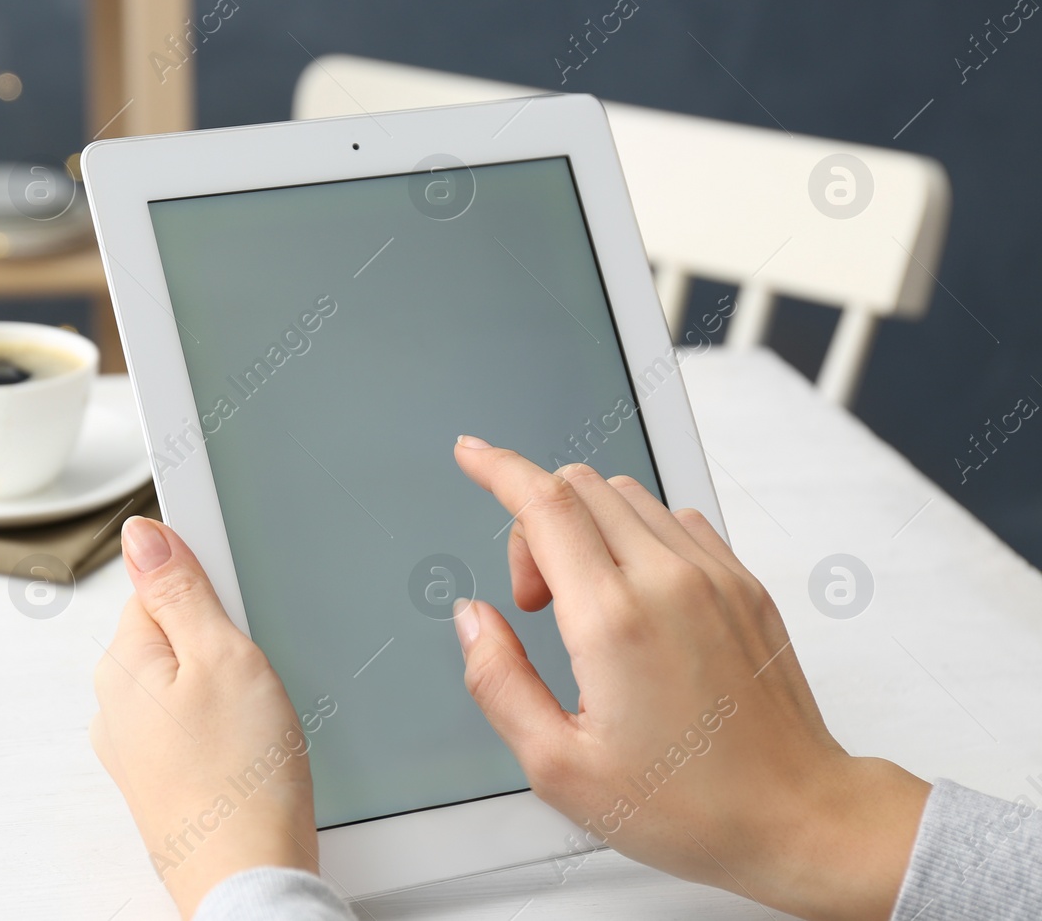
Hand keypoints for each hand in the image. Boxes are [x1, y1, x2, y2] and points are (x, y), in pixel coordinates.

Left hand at [91, 516, 317, 918]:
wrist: (249, 878)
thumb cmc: (241, 780)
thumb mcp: (223, 656)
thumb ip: (181, 589)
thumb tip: (143, 534)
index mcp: (121, 664)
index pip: (158, 586)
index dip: (210, 592)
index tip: (239, 612)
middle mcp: (114, 706)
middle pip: (175, 635)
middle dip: (222, 644)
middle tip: (256, 678)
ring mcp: (135, 748)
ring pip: (189, 684)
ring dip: (227, 690)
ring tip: (259, 724)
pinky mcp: (162, 780)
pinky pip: (194, 727)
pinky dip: (225, 730)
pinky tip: (252, 752)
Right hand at [451, 436, 929, 920]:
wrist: (800, 816)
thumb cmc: (692, 804)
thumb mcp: (560, 768)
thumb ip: (498, 682)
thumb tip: (473, 620)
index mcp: (615, 620)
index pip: (543, 503)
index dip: (497, 467)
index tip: (471, 455)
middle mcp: (668, 581)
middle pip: (578, 486)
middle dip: (533, 524)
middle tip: (536, 602)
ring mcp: (715, 575)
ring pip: (625, 495)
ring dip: (584, 526)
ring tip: (587, 608)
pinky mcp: (744, 583)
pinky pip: (673, 520)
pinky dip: (634, 535)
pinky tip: (634, 598)